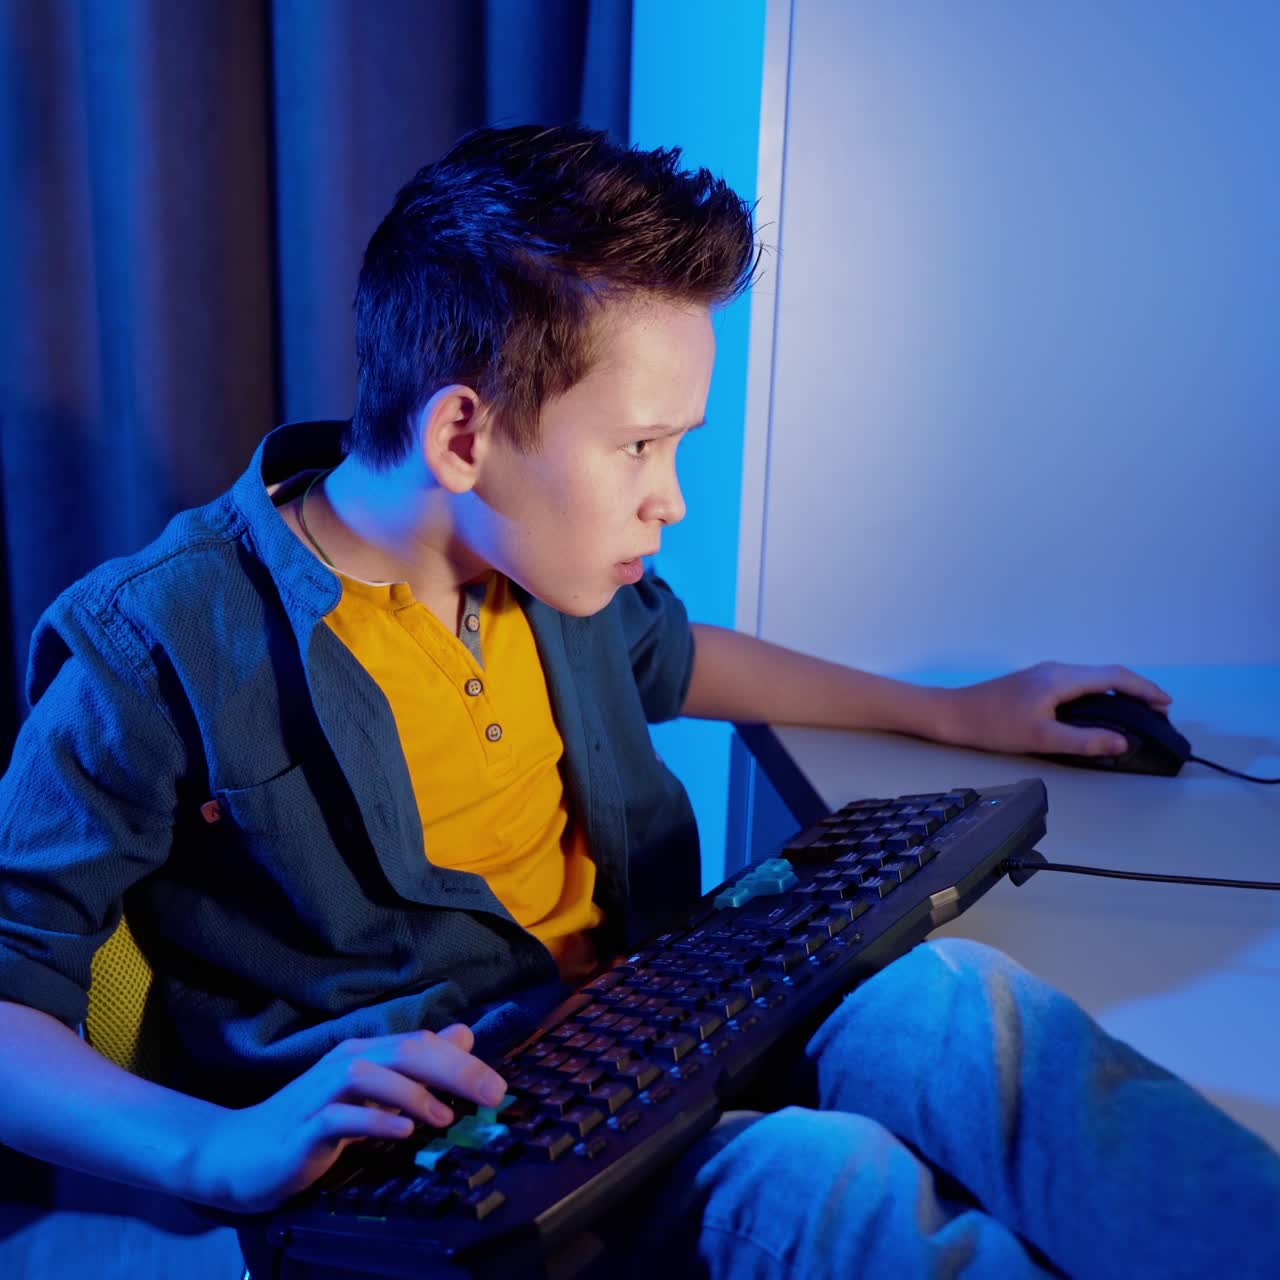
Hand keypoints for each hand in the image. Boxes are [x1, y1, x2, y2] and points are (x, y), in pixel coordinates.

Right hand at [191, 1023, 505, 1213]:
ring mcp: (322, 1092)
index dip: (463, 1062)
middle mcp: (345, 1063)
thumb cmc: (312, 1123)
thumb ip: (415, 1067)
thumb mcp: (372, 1093)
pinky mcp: (304, 1127)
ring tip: (446, 1116)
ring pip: (372, 1074)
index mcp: (365, 1053)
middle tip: (493, 1094)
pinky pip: (341, 1116)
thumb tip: (464, 1037)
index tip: (499, 1086)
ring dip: (413, 1093)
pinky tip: (401, 1130)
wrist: (240, 1154)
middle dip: (454, 1070)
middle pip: (406, 1051)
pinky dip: (373, 1120)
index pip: (421, 1044)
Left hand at [937, 662, 1171, 756]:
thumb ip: (1083, 740)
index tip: (1166, 703)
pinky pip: (1079, 684)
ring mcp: (1045, 675)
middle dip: (1136, 690)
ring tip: (1137, 711)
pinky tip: (1101, 710)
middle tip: (1159, 711)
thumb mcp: (1041, 737)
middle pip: (1106, 674)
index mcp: (1061, 677)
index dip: (1143, 689)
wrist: (952, 714)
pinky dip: (1099, 694)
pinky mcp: (1036, 684)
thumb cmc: (993, 725)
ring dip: (1118, 691)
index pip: (1113, 676)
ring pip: (1092, 678)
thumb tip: (1123, 742)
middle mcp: (1056, 670)